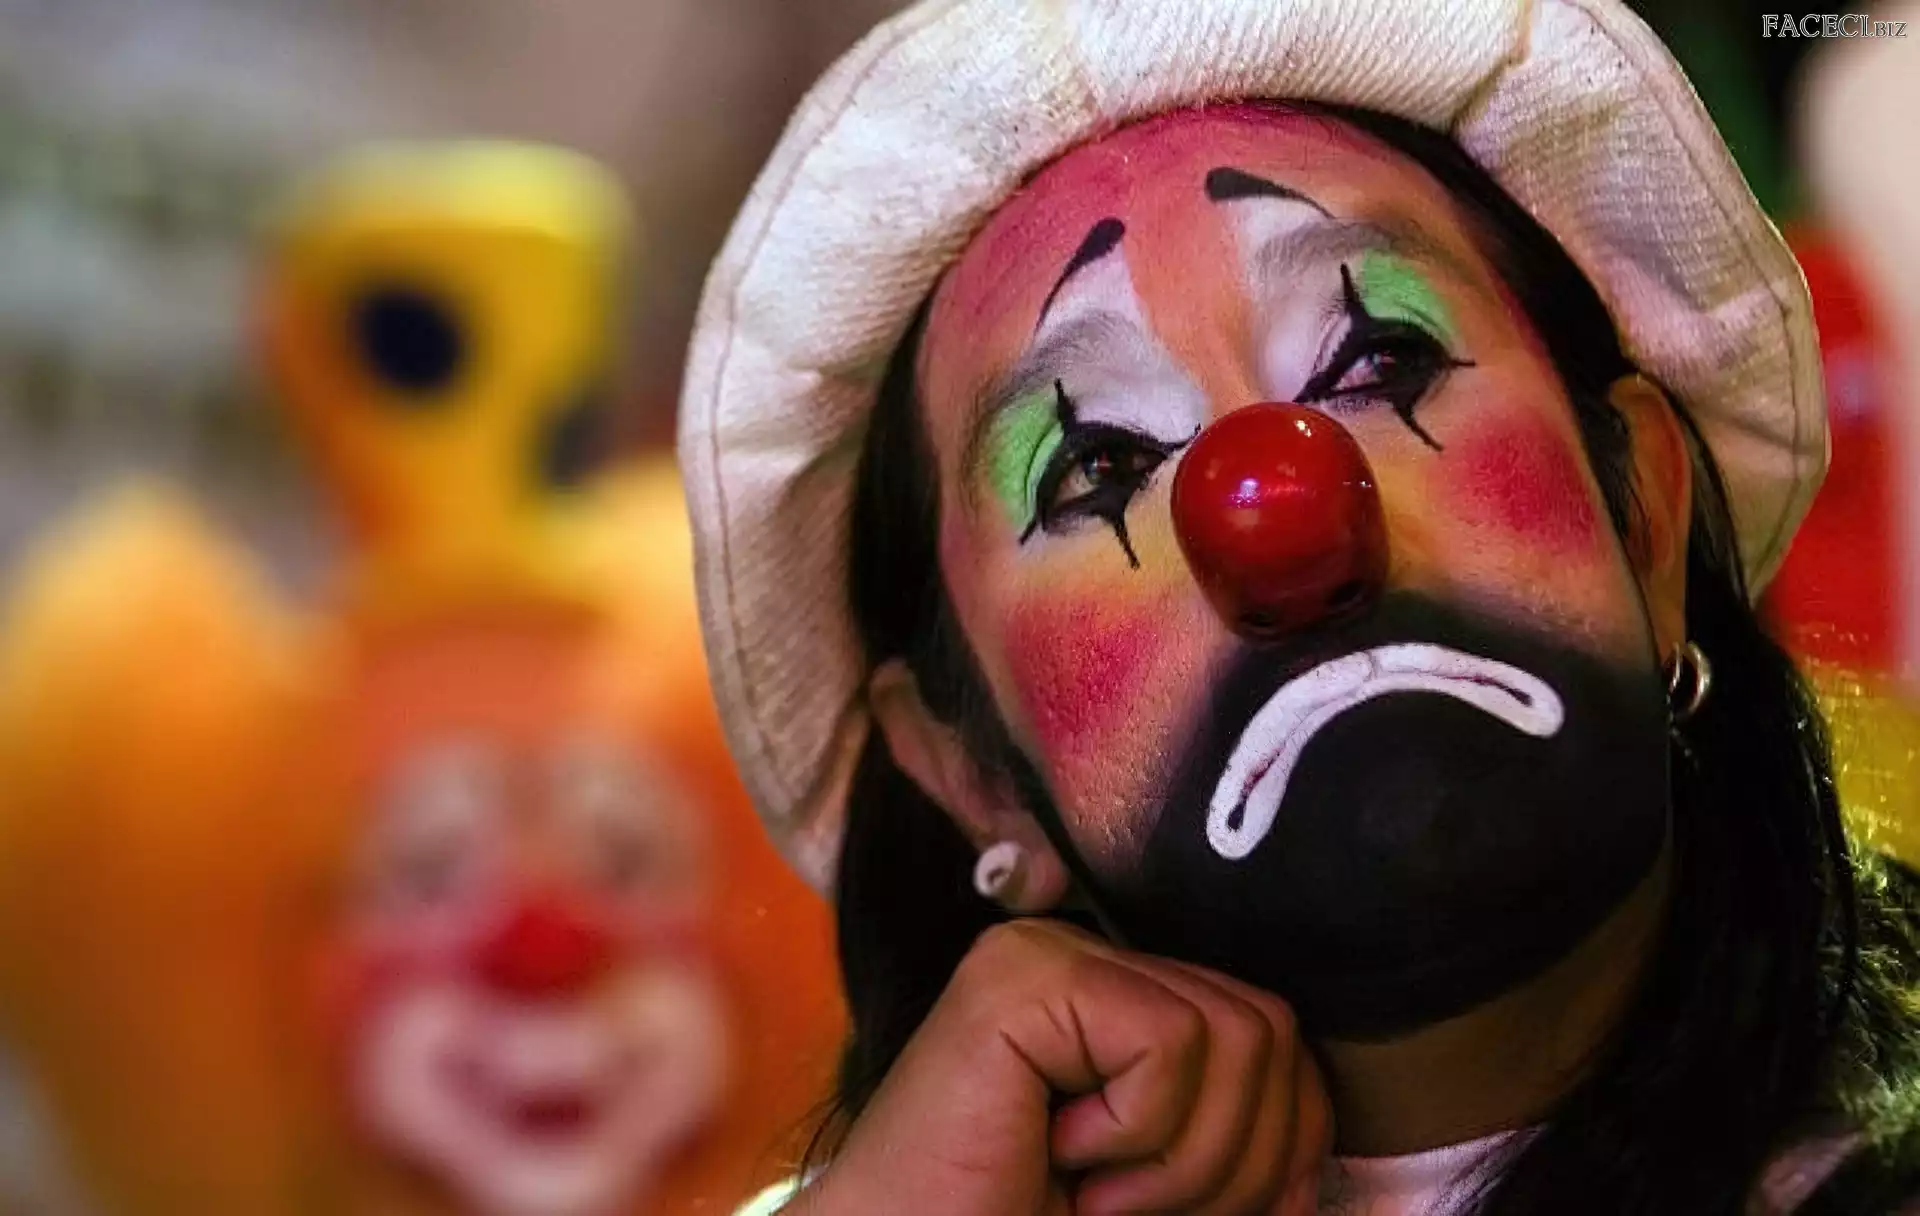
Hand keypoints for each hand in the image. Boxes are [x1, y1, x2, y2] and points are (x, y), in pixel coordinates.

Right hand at [793, 919, 1330, 1214]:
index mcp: (1123, 1000)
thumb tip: (1326, 1140)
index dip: (1280, 1148)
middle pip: (1271, 1031)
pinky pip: (1170, 1040)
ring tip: (1094, 1191)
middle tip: (1129, 1213)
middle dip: (1237, 1163)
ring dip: (1183, 1161)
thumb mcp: (1169, 1192)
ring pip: (1239, 1033)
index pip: (1277, 1039)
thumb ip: (1243, 1141)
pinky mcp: (1021, 975)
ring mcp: (1050, 953)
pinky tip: (1057, 1153)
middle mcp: (1088, 956)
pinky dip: (1136, 1132)